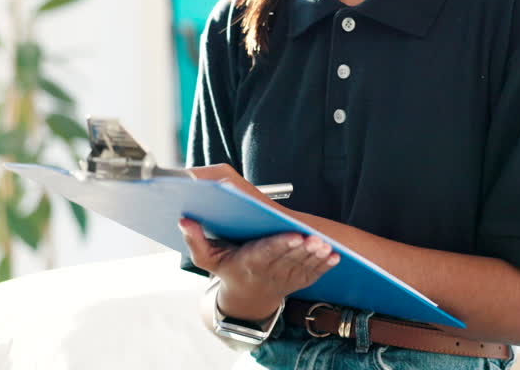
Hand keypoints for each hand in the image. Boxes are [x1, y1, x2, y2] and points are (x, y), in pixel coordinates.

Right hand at [179, 164, 339, 321]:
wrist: (247, 299)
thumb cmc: (228, 270)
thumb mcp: (207, 259)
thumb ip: (195, 241)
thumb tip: (184, 220)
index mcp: (249, 262)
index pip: (266, 253)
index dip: (281, 245)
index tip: (295, 236)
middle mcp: (268, 271)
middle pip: (288, 259)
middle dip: (303, 249)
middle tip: (315, 239)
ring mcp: (285, 278)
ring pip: (303, 266)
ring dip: (316, 257)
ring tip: (326, 246)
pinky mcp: (298, 281)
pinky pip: (313, 274)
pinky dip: (325, 267)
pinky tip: (335, 257)